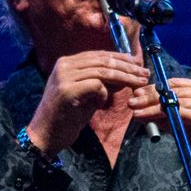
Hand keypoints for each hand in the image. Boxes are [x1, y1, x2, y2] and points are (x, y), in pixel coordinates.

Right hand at [28, 50, 149, 153]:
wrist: (45, 134)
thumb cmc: (67, 117)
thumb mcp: (88, 96)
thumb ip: (103, 83)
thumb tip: (125, 76)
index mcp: (67, 63)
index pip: (100, 55)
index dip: (121, 59)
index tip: (138, 65)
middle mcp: (64, 66)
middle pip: (104, 61)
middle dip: (128, 68)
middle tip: (145, 74)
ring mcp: (64, 77)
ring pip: (103, 71)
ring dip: (125, 78)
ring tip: (139, 83)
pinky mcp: (67, 90)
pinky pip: (96, 85)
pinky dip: (104, 94)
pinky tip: (101, 104)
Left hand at [131, 77, 190, 180]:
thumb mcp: (181, 127)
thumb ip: (165, 117)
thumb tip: (141, 109)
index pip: (176, 84)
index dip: (154, 88)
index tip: (136, 94)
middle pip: (175, 91)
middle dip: (150, 96)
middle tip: (131, 102)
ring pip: (177, 101)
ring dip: (153, 106)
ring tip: (136, 111)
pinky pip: (185, 113)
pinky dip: (165, 114)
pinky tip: (149, 117)